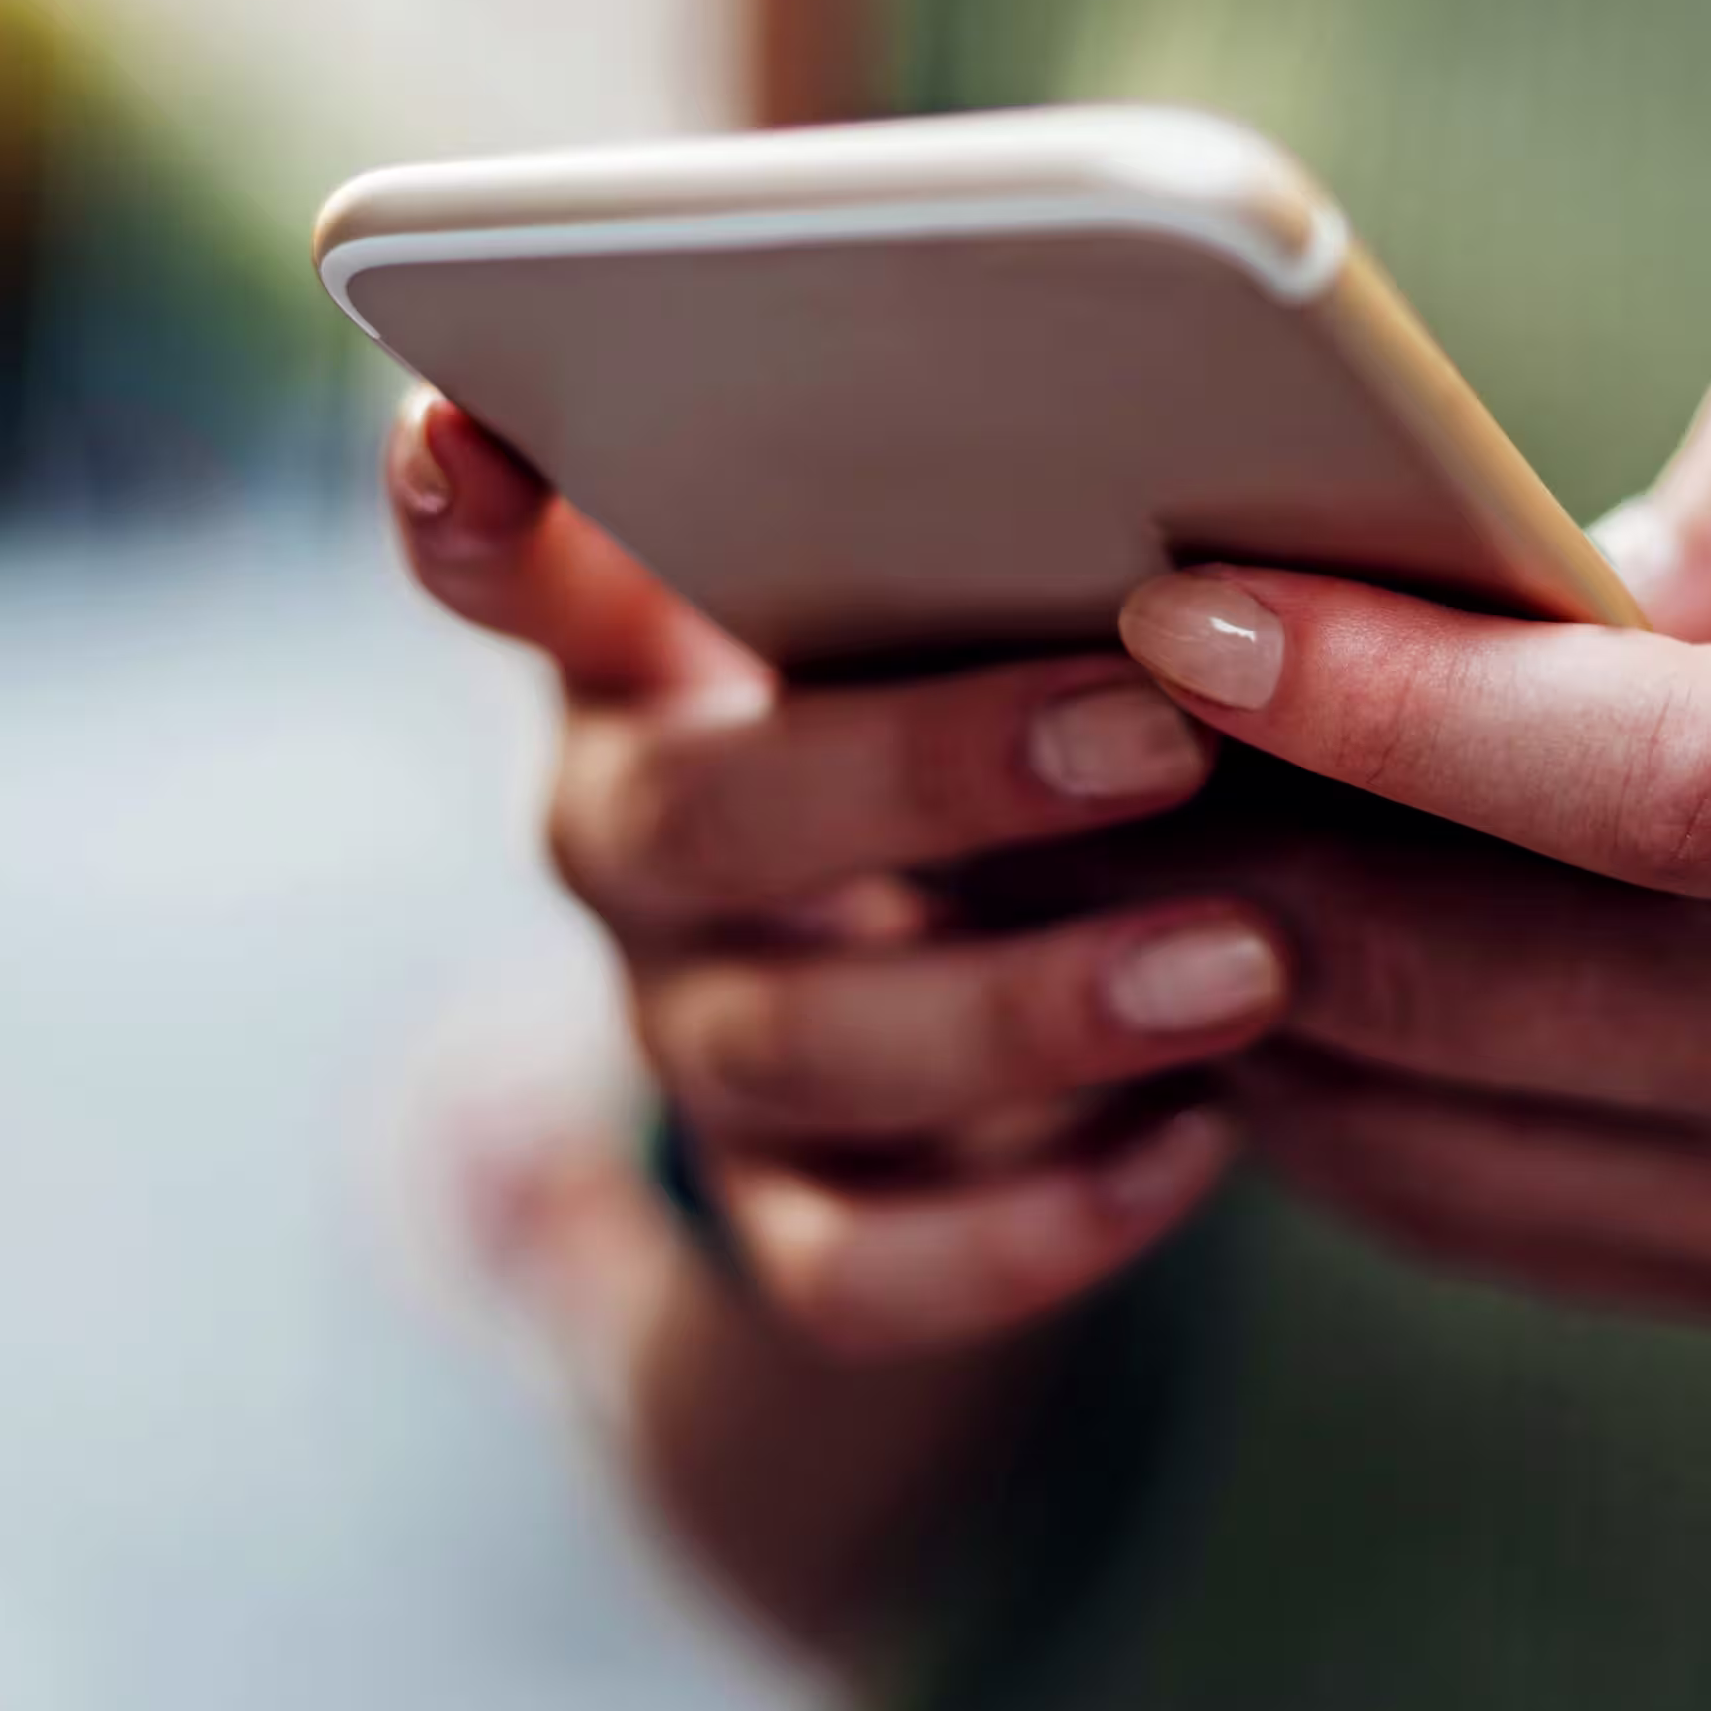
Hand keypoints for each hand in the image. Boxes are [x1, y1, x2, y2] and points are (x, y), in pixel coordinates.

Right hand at [387, 394, 1282, 1644]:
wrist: (1019, 1010)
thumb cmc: (1025, 696)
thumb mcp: (984, 596)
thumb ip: (996, 524)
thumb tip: (1200, 445)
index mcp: (653, 645)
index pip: (504, 561)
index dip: (468, 511)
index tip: (472, 441)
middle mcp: (634, 837)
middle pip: (701, 816)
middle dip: (929, 774)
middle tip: (1156, 734)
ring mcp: (695, 1036)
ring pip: (791, 1049)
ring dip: (1023, 1010)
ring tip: (1242, 965)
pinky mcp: (782, 1217)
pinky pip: (857, 1269)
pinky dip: (1032, 1224)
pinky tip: (1195, 1144)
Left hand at [1107, 351, 1710, 1513]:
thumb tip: (1572, 539)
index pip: (1624, 775)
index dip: (1374, 689)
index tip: (1180, 604)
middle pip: (1450, 970)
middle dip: (1215, 838)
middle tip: (1059, 704)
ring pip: (1406, 1126)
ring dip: (1221, 981)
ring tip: (1105, 828)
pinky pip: (1463, 1215)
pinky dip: (1319, 1093)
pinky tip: (1249, 963)